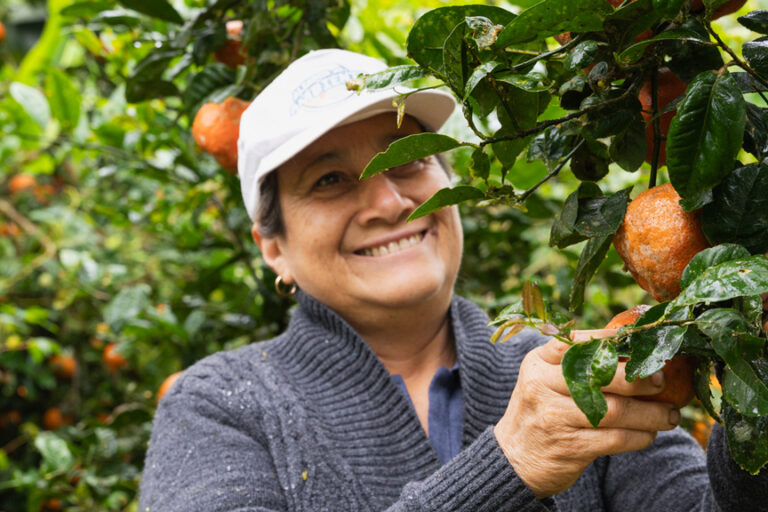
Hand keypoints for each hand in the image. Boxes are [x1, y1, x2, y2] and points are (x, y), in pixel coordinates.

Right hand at [493, 338, 679, 498]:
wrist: (514, 458)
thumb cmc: (542, 411)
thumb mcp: (544, 380)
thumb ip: (576, 365)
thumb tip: (633, 350)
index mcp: (538, 362)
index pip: (575, 342)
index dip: (611, 340)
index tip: (642, 342)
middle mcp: (542, 386)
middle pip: (600, 375)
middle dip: (639, 379)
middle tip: (662, 381)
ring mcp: (554, 417)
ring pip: (615, 410)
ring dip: (650, 414)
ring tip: (669, 415)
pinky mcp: (569, 447)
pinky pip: (615, 439)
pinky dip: (640, 436)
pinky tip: (649, 434)